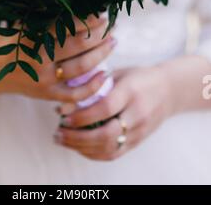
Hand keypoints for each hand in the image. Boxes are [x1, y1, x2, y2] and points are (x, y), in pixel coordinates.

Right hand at [0, 15, 114, 106]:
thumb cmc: (14, 42)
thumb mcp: (24, 25)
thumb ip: (46, 16)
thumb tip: (77, 2)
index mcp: (33, 37)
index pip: (67, 27)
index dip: (88, 20)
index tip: (101, 14)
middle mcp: (39, 59)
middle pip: (78, 45)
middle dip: (99, 35)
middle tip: (111, 27)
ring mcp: (44, 80)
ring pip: (81, 68)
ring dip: (101, 54)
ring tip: (113, 42)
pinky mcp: (48, 95)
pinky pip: (75, 95)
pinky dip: (92, 86)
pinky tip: (105, 74)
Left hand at [54, 65, 172, 160]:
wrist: (169, 90)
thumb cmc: (138, 77)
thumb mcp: (119, 73)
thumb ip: (95, 85)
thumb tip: (65, 101)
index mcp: (131, 92)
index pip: (105, 108)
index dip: (82, 115)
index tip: (63, 116)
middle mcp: (138, 113)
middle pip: (106, 134)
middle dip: (77, 137)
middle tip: (58, 133)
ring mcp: (140, 130)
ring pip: (109, 148)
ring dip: (81, 148)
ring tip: (62, 140)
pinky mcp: (138, 141)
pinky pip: (114, 154)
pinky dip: (93, 154)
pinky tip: (78, 147)